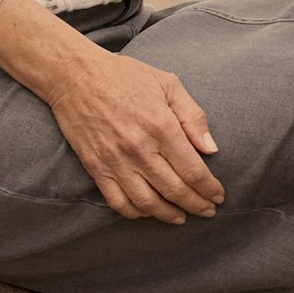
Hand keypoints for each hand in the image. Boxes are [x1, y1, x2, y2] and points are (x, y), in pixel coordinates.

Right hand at [16, 37, 226, 222]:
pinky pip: (118, 202)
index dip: (209, 189)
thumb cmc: (124, 76)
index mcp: (161, 126)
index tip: (218, 196)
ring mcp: (115, 161)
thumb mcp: (167, 84)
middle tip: (208, 211)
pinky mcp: (96, 168)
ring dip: (169, 215)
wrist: (75, 76)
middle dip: (197, 206)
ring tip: (182, 216)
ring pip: (148, 203)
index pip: (193, 171)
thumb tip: (211, 149)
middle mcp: (139, 149)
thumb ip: (193, 117)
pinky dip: (136, 213)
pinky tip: (148, 212)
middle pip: (175, 191)